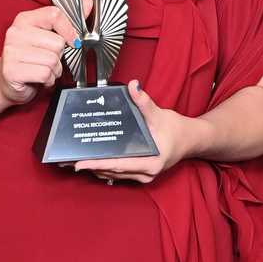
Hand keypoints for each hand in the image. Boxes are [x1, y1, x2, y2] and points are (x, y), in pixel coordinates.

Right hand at [0, 0, 92, 104]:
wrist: (5, 80)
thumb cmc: (29, 58)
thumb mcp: (47, 36)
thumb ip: (68, 21)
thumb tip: (87, 2)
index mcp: (24, 19)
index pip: (54, 14)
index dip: (69, 30)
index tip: (71, 40)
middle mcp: (16, 32)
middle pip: (57, 43)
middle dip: (59, 56)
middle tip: (48, 59)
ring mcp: (12, 51)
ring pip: (53, 60)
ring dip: (54, 70)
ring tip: (43, 69)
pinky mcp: (12, 70)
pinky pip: (45, 74)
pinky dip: (48, 80)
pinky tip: (39, 78)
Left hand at [72, 80, 192, 183]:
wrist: (191, 139)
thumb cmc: (177, 129)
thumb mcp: (160, 114)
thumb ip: (144, 102)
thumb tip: (133, 86)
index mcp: (151, 162)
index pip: (118, 164)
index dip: (98, 164)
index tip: (80, 164)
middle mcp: (147, 173)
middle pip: (113, 172)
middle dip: (92, 167)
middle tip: (71, 161)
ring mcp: (144, 175)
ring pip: (115, 175)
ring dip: (97, 169)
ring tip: (77, 162)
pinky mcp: (141, 173)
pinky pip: (120, 173)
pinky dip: (106, 168)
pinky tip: (93, 162)